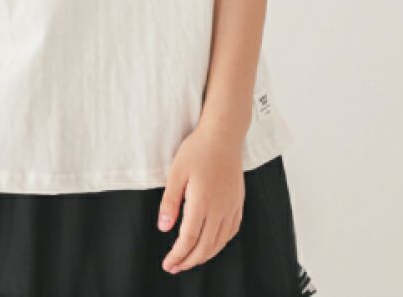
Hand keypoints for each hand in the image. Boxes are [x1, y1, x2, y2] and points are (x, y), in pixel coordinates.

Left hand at [157, 125, 245, 274]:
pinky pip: (231, 231)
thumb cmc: (198, 149)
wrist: (223, 134)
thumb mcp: (176, 172)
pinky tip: (212, 244)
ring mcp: (232, 206)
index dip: (178, 256)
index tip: (168, 264)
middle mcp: (220, 208)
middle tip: (175, 267)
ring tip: (190, 260)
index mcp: (202, 202)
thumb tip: (164, 228)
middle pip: (205, 246)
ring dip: (204, 256)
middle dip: (188, 261)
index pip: (189, 239)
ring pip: (219, 242)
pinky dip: (220, 244)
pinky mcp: (238, 202)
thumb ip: (170, 202)